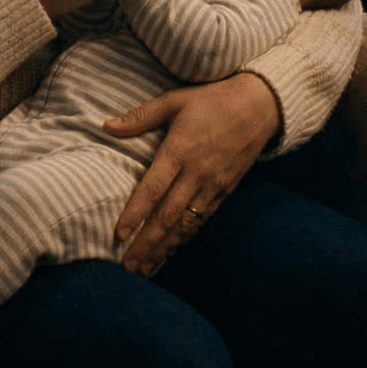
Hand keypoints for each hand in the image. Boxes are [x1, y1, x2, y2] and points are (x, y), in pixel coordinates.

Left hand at [104, 71, 280, 274]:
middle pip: (167, 215)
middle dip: (147, 243)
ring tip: (145, 267)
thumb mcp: (175, 101)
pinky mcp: (226, 190)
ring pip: (185, 223)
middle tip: (128, 266)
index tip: (119, 234)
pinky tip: (172, 249)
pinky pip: (202, 219)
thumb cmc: (213, 100)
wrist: (260, 107)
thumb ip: (141, 116)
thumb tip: (106, 126)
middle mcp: (196, 173)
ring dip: (164, 247)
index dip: (135, 213)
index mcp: (179, 151)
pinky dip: (185, 237)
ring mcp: (213, 184)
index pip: (152, 189)